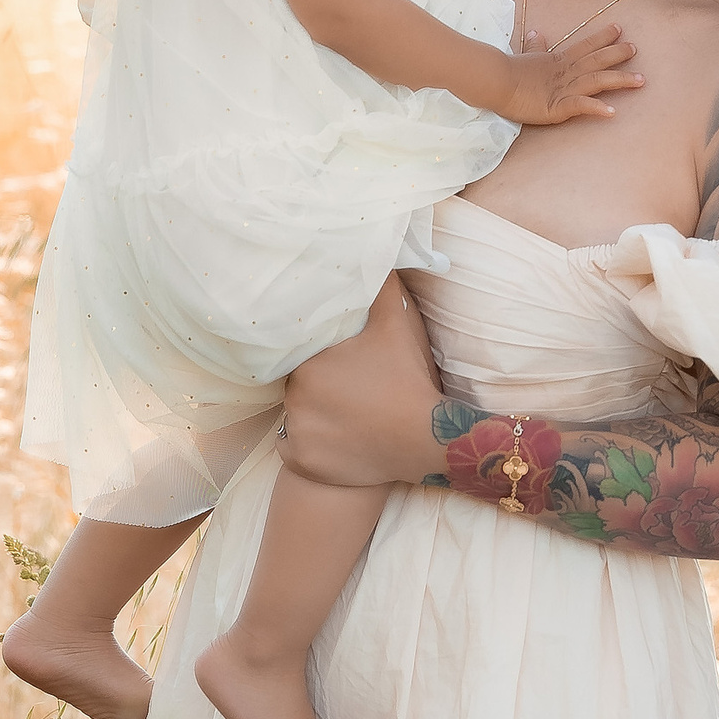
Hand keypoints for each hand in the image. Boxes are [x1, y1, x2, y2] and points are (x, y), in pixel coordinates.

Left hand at [279, 274, 444, 485]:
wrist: (425, 438)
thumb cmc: (407, 379)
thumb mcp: (396, 327)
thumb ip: (380, 288)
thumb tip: (374, 255)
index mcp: (307, 365)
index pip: (300, 357)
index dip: (321, 360)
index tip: (343, 366)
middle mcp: (293, 400)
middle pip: (298, 388)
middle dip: (317, 388)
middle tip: (348, 391)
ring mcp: (296, 436)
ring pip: (295, 419)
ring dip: (313, 417)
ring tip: (343, 417)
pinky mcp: (302, 463)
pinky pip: (294, 450)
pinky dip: (309, 448)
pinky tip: (332, 441)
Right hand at [495, 20, 641, 127]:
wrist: (494, 81)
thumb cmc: (509, 71)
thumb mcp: (526, 57)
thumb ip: (536, 47)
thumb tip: (537, 33)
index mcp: (559, 60)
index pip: (585, 45)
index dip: (603, 37)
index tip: (619, 29)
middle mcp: (566, 72)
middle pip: (597, 60)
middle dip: (618, 54)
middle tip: (636, 49)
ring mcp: (564, 89)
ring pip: (597, 81)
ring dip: (620, 79)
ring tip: (640, 80)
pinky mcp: (557, 107)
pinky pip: (581, 106)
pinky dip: (596, 108)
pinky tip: (612, 112)